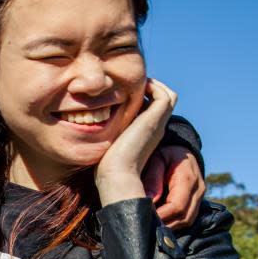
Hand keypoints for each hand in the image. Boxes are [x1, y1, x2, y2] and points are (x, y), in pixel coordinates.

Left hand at [95, 78, 177, 206]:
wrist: (116, 175)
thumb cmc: (106, 167)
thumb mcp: (107, 144)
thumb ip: (106, 133)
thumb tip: (89, 124)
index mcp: (145, 134)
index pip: (151, 109)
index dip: (141, 98)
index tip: (122, 93)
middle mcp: (155, 127)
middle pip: (163, 100)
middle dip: (148, 88)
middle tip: (129, 84)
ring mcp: (157, 124)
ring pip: (167, 95)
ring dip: (152, 85)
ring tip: (132, 83)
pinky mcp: (155, 120)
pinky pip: (163, 95)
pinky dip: (152, 87)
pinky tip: (132, 88)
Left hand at [142, 145, 204, 229]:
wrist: (181, 152)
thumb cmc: (165, 155)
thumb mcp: (157, 160)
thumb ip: (153, 178)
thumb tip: (150, 200)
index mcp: (188, 179)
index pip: (177, 206)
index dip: (161, 216)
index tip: (145, 220)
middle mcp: (198, 190)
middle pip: (184, 218)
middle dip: (164, 226)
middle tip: (145, 228)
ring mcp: (199, 198)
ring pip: (186, 221)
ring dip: (168, 227)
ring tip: (150, 227)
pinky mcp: (196, 203)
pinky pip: (186, 219)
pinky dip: (172, 223)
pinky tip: (158, 223)